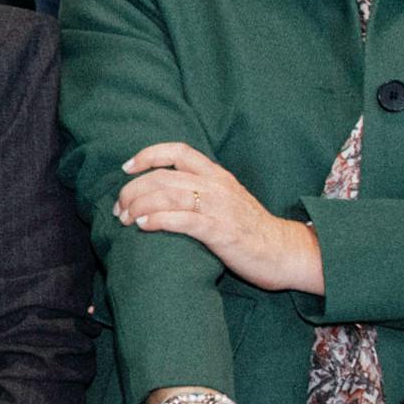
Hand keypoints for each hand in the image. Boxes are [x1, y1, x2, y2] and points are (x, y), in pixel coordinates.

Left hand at [116, 142, 320, 294]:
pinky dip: (159, 220)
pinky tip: (143, 226)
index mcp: (216, 175)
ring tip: (125, 219)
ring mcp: (220, 208)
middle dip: (132, 191)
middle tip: (119, 209)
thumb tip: (157, 192)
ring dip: (139, 206)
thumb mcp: (224, 199)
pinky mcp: (221, 231)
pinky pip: (184, 220)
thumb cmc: (248, 228)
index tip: (125, 169)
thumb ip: (198, 190)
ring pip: (169, 195)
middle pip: (163, 177)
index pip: (178, 151)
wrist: (284, 252)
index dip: (148, 155)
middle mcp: (217, 186)